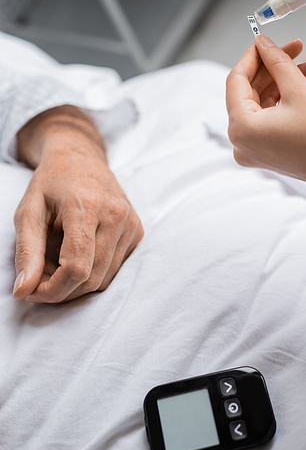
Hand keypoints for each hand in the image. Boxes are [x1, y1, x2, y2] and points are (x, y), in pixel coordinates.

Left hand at [13, 106, 143, 302]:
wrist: (80, 158)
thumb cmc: (51, 184)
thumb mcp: (28, 212)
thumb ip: (26, 252)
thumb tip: (23, 291)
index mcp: (87, 206)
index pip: (76, 267)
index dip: (53, 289)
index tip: (32, 291)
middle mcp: (116, 214)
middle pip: (92, 278)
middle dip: (62, 289)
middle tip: (39, 279)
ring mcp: (131, 222)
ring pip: (105, 279)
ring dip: (77, 284)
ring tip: (56, 266)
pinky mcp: (137, 230)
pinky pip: (115, 270)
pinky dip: (94, 273)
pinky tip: (77, 257)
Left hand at [226, 35, 305, 193]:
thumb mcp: (300, 90)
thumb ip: (277, 62)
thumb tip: (263, 44)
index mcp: (241, 128)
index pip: (236, 80)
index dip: (253, 56)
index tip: (266, 39)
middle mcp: (243, 142)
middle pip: (253, 90)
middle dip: (278, 67)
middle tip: (299, 47)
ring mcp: (257, 149)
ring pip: (269, 101)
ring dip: (292, 81)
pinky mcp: (272, 151)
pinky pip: (277, 115)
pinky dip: (295, 98)